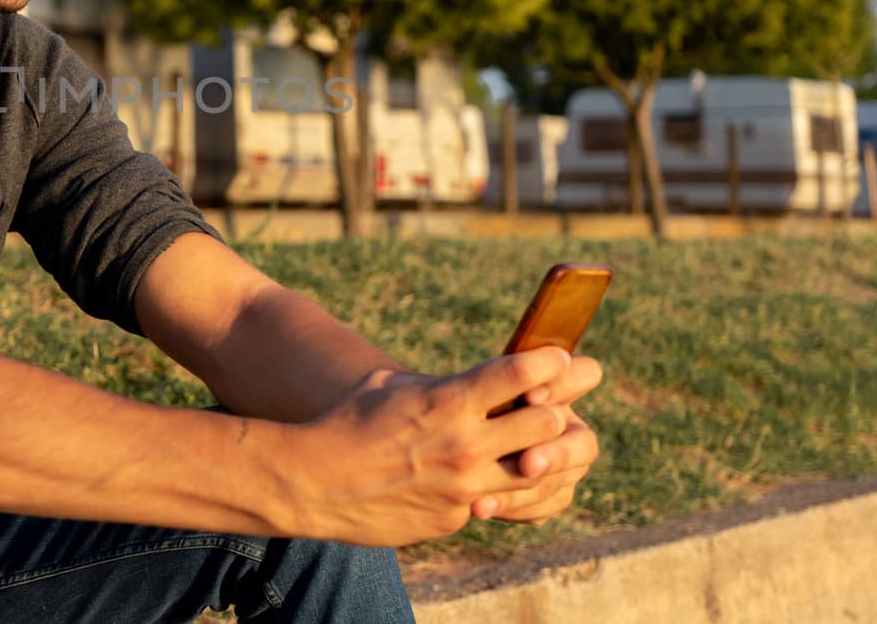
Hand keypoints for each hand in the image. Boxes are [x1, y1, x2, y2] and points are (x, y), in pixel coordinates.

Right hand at [288, 347, 578, 546]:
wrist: (316, 482)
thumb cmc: (349, 421)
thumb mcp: (393, 385)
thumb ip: (441, 385)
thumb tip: (476, 383)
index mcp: (449, 401)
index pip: (521, 375)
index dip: (551, 363)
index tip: (560, 359)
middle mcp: (465, 444)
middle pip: (547, 424)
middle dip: (557, 411)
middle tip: (554, 405)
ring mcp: (464, 487)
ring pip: (537, 473)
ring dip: (542, 456)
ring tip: (534, 445)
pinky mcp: (455, 518)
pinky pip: (498, 503)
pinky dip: (500, 489)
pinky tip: (491, 478)